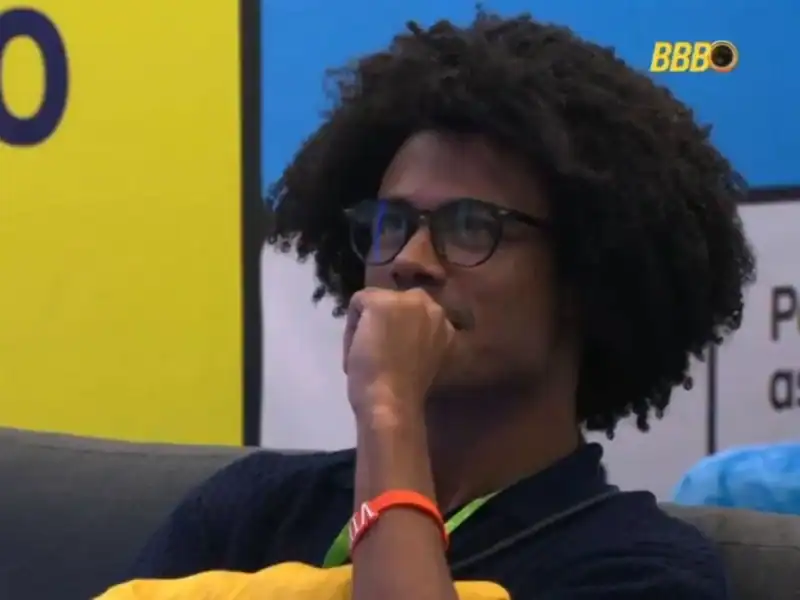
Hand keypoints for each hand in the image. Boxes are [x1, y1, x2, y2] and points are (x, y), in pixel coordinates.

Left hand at [343, 288, 454, 418]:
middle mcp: (431, 305)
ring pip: (375, 302)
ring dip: (367, 326)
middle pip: (394, 303)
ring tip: (366, 356)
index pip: (412, 314)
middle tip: (376, 353)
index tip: (391, 354)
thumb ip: (417, 339)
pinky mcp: (381, 302)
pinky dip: (350, 329)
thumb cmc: (406, 392)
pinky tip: (355, 353)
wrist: (392, 403)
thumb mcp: (424, 359)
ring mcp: (407, 301)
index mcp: (445, 322)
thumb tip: (395, 332)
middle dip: (384, 324)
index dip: (397, 333)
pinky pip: (356, 304)